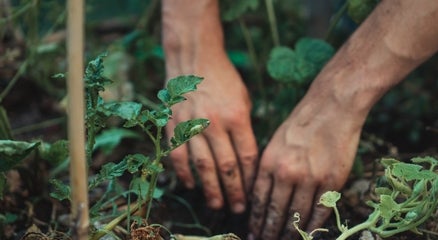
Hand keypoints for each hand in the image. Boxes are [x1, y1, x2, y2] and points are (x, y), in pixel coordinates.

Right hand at [165, 53, 257, 213]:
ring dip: (210, 189)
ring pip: (203, 166)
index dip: (250, 179)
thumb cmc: (224, 80)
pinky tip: (191, 186)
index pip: (247, 156)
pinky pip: (178, 155)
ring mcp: (192, 125)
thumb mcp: (244, 100)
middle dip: (234, 191)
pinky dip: (184, 173)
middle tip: (238, 210)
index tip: (253, 193)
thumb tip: (247, 160)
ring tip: (217, 205)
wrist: (194, 59)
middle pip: (227, 166)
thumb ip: (245, 129)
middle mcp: (215, 123)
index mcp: (237, 116)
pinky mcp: (174, 125)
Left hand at [248, 95, 362, 238]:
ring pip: (297, 216)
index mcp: (269, 162)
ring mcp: (310, 178)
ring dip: (290, 233)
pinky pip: (320, 212)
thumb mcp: (275, 142)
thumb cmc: (301, 123)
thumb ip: (268, 169)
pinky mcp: (331, 181)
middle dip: (269, 232)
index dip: (256, 221)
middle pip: (275, 212)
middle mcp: (286, 173)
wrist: (332, 107)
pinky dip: (313, 227)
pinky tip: (308, 235)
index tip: (253, 233)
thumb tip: (261, 196)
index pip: (258, 201)